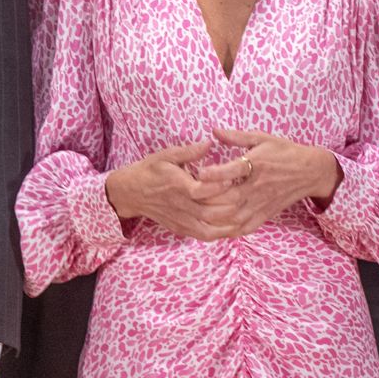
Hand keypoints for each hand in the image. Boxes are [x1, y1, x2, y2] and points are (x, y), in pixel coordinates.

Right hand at [103, 140, 245, 239]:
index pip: (202, 191)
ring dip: (231, 222)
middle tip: (248, 195)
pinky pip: (205, 235)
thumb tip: (210, 142)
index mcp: (178, 185)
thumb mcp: (166, 155)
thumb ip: (190, 151)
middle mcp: (181, 206)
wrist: (131, 192)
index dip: (220, 186)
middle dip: (232, 205)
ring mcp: (182, 220)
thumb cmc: (150, 170)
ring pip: (211, 227)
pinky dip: (222, 233)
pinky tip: (234, 226)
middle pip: (212, 212)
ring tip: (247, 211)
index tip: (235, 177)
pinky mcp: (182, 229)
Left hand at [201, 129, 342, 238]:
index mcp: (258, 164)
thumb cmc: (284, 152)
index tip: (199, 172)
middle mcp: (258, 186)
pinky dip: (228, 230)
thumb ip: (237, 136)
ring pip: (235, 216)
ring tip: (196, 212)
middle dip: (209, 199)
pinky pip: (245, 227)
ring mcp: (262, 203)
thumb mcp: (262, 138)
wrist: (310, 172)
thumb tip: (213, 131)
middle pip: (230, 198)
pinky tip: (214, 227)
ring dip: (215, 217)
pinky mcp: (265, 215)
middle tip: (190, 196)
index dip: (215, 173)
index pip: (233, 171)